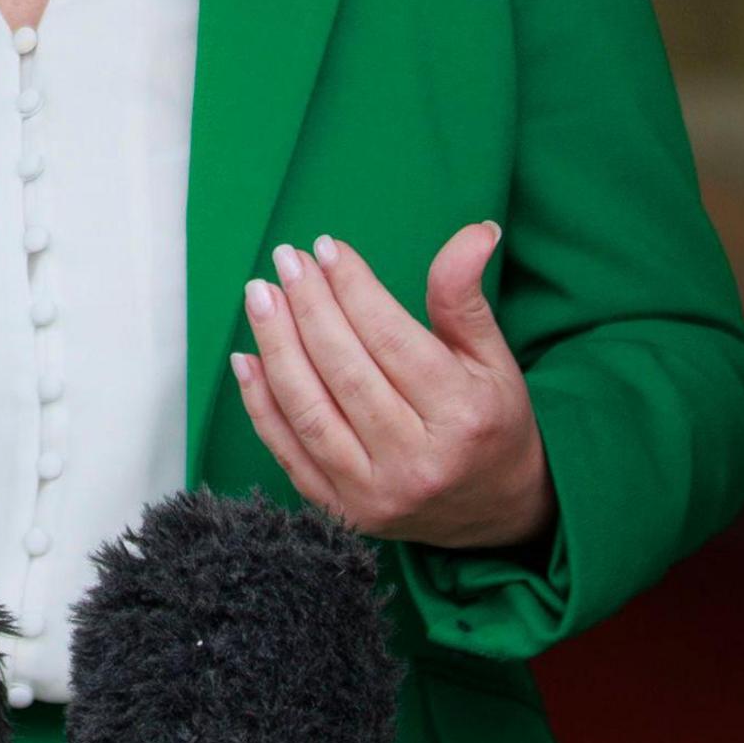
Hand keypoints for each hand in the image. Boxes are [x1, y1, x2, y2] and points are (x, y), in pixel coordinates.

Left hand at [233, 222, 555, 550]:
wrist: (496, 510)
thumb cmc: (492, 422)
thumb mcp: (494, 358)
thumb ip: (466, 296)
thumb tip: (476, 230)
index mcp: (461, 417)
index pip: (391, 339)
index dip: (353, 288)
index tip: (326, 247)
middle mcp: (416, 462)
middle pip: (344, 371)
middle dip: (308, 306)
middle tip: (287, 260)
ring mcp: (374, 494)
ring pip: (308, 410)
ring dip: (276, 347)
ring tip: (261, 295)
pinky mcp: (342, 512)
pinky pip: (287, 452)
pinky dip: (259, 404)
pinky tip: (247, 357)